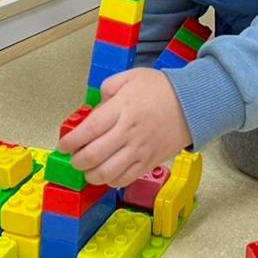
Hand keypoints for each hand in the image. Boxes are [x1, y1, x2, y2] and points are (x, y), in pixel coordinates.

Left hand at [58, 68, 192, 187]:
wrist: (193, 103)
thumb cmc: (161, 89)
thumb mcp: (132, 76)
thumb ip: (109, 87)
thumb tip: (95, 105)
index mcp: (123, 108)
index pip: (90, 129)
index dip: (72, 141)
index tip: (64, 144)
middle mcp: (129, 131)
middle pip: (94, 155)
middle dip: (77, 160)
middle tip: (74, 157)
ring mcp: (140, 150)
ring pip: (107, 173)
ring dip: (91, 174)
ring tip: (88, 168)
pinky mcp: (149, 162)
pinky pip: (125, 179)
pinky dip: (111, 181)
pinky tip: (107, 173)